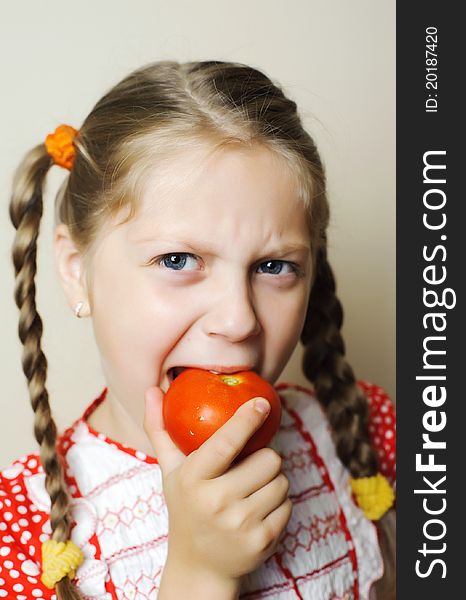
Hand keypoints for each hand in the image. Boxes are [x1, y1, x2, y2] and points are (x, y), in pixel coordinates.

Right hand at [143, 386, 291, 581]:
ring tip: (252, 488)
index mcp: (193, 479)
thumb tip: (152, 390)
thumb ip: (162, 430)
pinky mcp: (262, 541)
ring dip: (273, 480)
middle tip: (251, 465)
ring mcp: (241, 524)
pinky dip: (278, 503)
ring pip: (282, 481)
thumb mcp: (170, 472)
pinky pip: (288, 505)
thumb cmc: (185, 508)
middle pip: (268, 459)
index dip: (247, 420)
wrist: (198, 568)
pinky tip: (258, 510)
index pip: (226, 442)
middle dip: (265, 457)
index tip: (262, 404)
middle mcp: (216, 501)